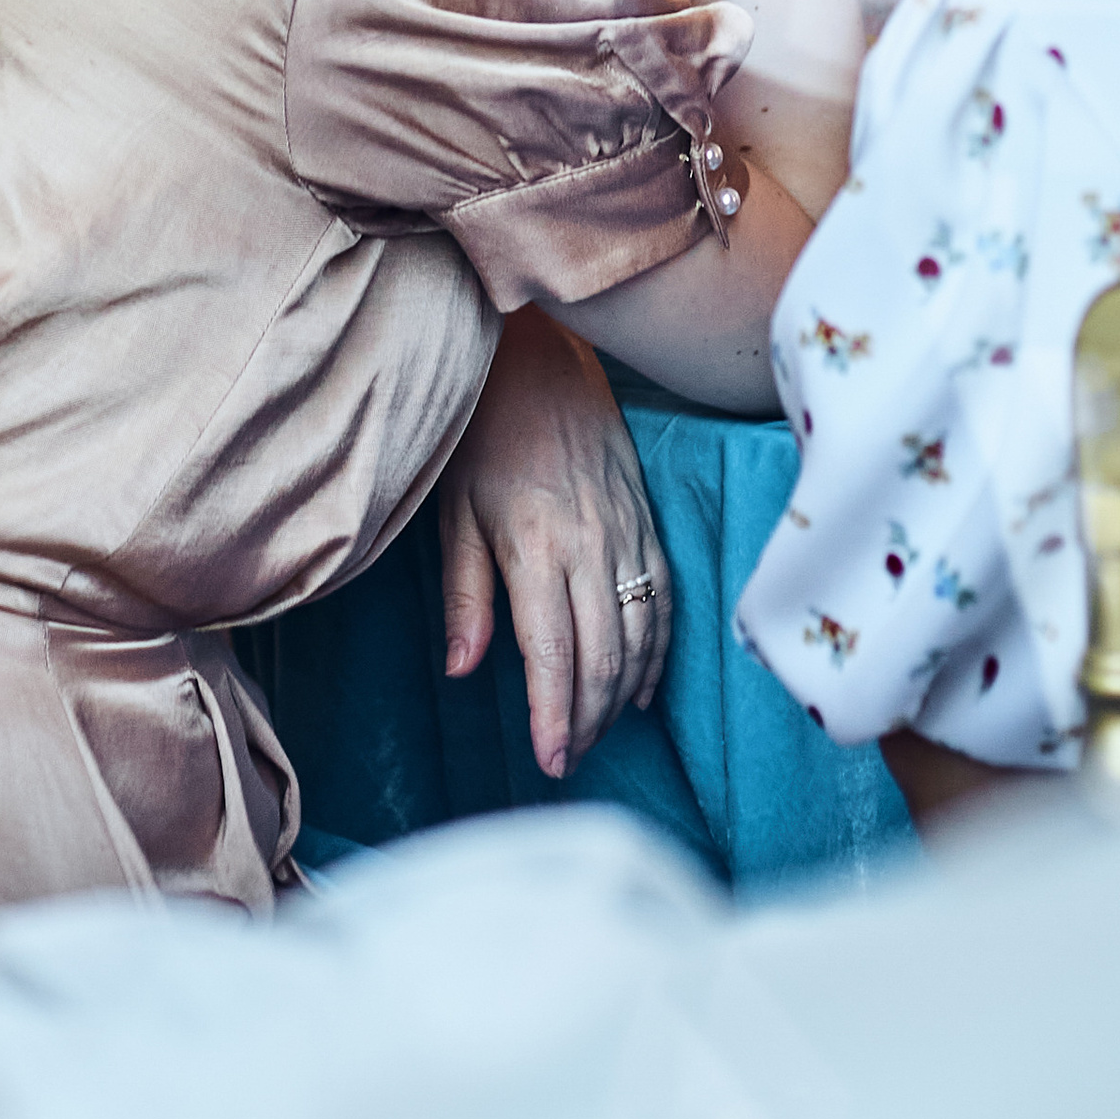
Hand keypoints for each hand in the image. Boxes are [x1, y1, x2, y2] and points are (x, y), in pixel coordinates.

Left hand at [438, 307, 668, 777]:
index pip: (553, 652)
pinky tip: (643, 688)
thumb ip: (464, 594)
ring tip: (596, 731)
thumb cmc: (483, 434)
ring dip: (623, 693)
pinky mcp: (647, 519)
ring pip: (641, 635)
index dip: (555, 714)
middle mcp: (590, 544)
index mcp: (535, 545)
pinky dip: (658, 651)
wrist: (538, 358)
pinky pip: (665, 598)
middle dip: (588, 719)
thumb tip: (463, 671)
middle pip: (603, 655)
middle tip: (567, 759)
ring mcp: (626, 531)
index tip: (550, 760)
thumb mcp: (454, 511)